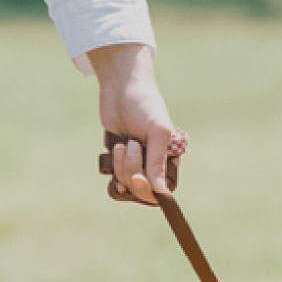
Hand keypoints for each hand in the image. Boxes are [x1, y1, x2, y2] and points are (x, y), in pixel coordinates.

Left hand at [90, 43, 182, 206]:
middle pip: (141, 189)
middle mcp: (154, 164)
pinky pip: (115, 177)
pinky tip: (114, 150)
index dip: (149, 189)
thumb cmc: (145, 105)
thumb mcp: (157, 132)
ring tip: (123, 141)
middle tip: (130, 145)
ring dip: (121, 164)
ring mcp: (136, 162)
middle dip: (132, 171)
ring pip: (126, 183)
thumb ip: (158, 162)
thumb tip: (162, 192)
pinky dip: (113, 167)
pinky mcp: (119, 159)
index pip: (162, 190)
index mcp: (169, 158)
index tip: (138, 178)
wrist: (121, 88)